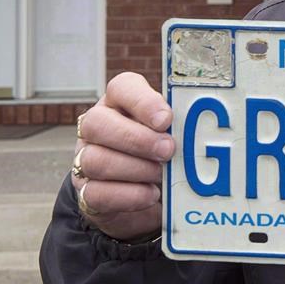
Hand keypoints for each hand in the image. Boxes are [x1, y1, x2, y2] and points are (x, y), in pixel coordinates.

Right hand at [71, 72, 173, 241]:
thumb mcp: (172, 132)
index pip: (121, 87)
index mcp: (120, 103)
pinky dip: (129, 195)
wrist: (143, 192)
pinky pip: (97, 193)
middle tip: (168, 150)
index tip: (166, 120)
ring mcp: (85, 159)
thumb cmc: (162, 151)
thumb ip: (179, 126)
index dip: (143, 102)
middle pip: (97, 123)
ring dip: (135, 169)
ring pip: (95, 160)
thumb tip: (199, 132)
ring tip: (162, 175)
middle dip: (137, 139)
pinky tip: (151, 194)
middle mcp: (97, 127)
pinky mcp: (86, 191)